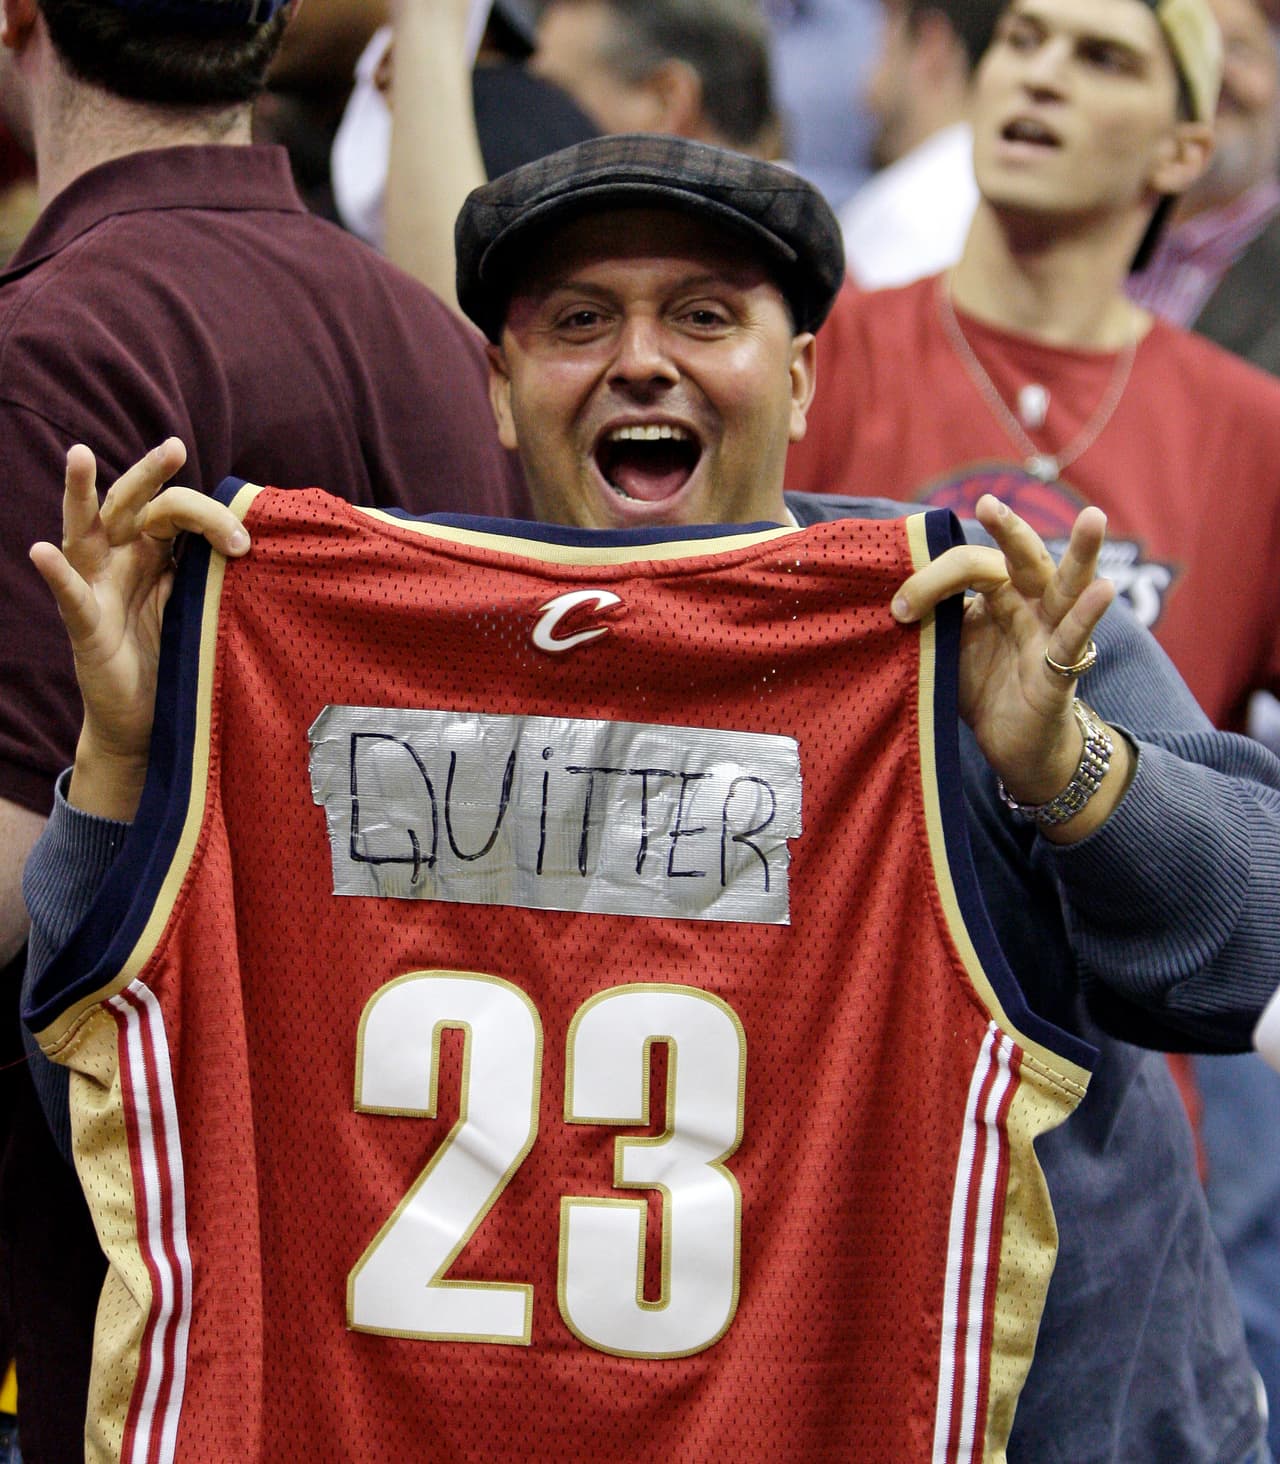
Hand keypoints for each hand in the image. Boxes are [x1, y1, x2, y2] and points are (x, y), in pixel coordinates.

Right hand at [28, 439, 249, 820]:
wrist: (151, 722)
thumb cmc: (180, 661)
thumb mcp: (205, 611)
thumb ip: (219, 578)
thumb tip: (265, 546)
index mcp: (154, 555)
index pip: (175, 513)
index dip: (210, 516)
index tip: (243, 540)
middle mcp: (121, 562)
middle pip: (132, 505)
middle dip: (151, 474)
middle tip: (175, 447)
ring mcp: (99, 590)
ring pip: (86, 530)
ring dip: (79, 492)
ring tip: (78, 455)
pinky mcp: (86, 627)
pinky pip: (70, 596)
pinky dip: (57, 573)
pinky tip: (43, 551)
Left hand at [891, 496, 1131, 841]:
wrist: (1012, 746)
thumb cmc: (982, 688)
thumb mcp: (947, 649)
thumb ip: (928, 621)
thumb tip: (884, 599)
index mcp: (1000, 594)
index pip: (969, 567)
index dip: (930, 582)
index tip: (898, 609)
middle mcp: (1030, 605)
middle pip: (1023, 559)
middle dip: (1009, 529)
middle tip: (988, 503)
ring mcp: (1050, 634)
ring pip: (1067, 586)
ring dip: (1083, 552)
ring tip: (1095, 518)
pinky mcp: (1061, 670)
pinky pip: (1075, 638)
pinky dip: (1089, 614)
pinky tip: (1103, 590)